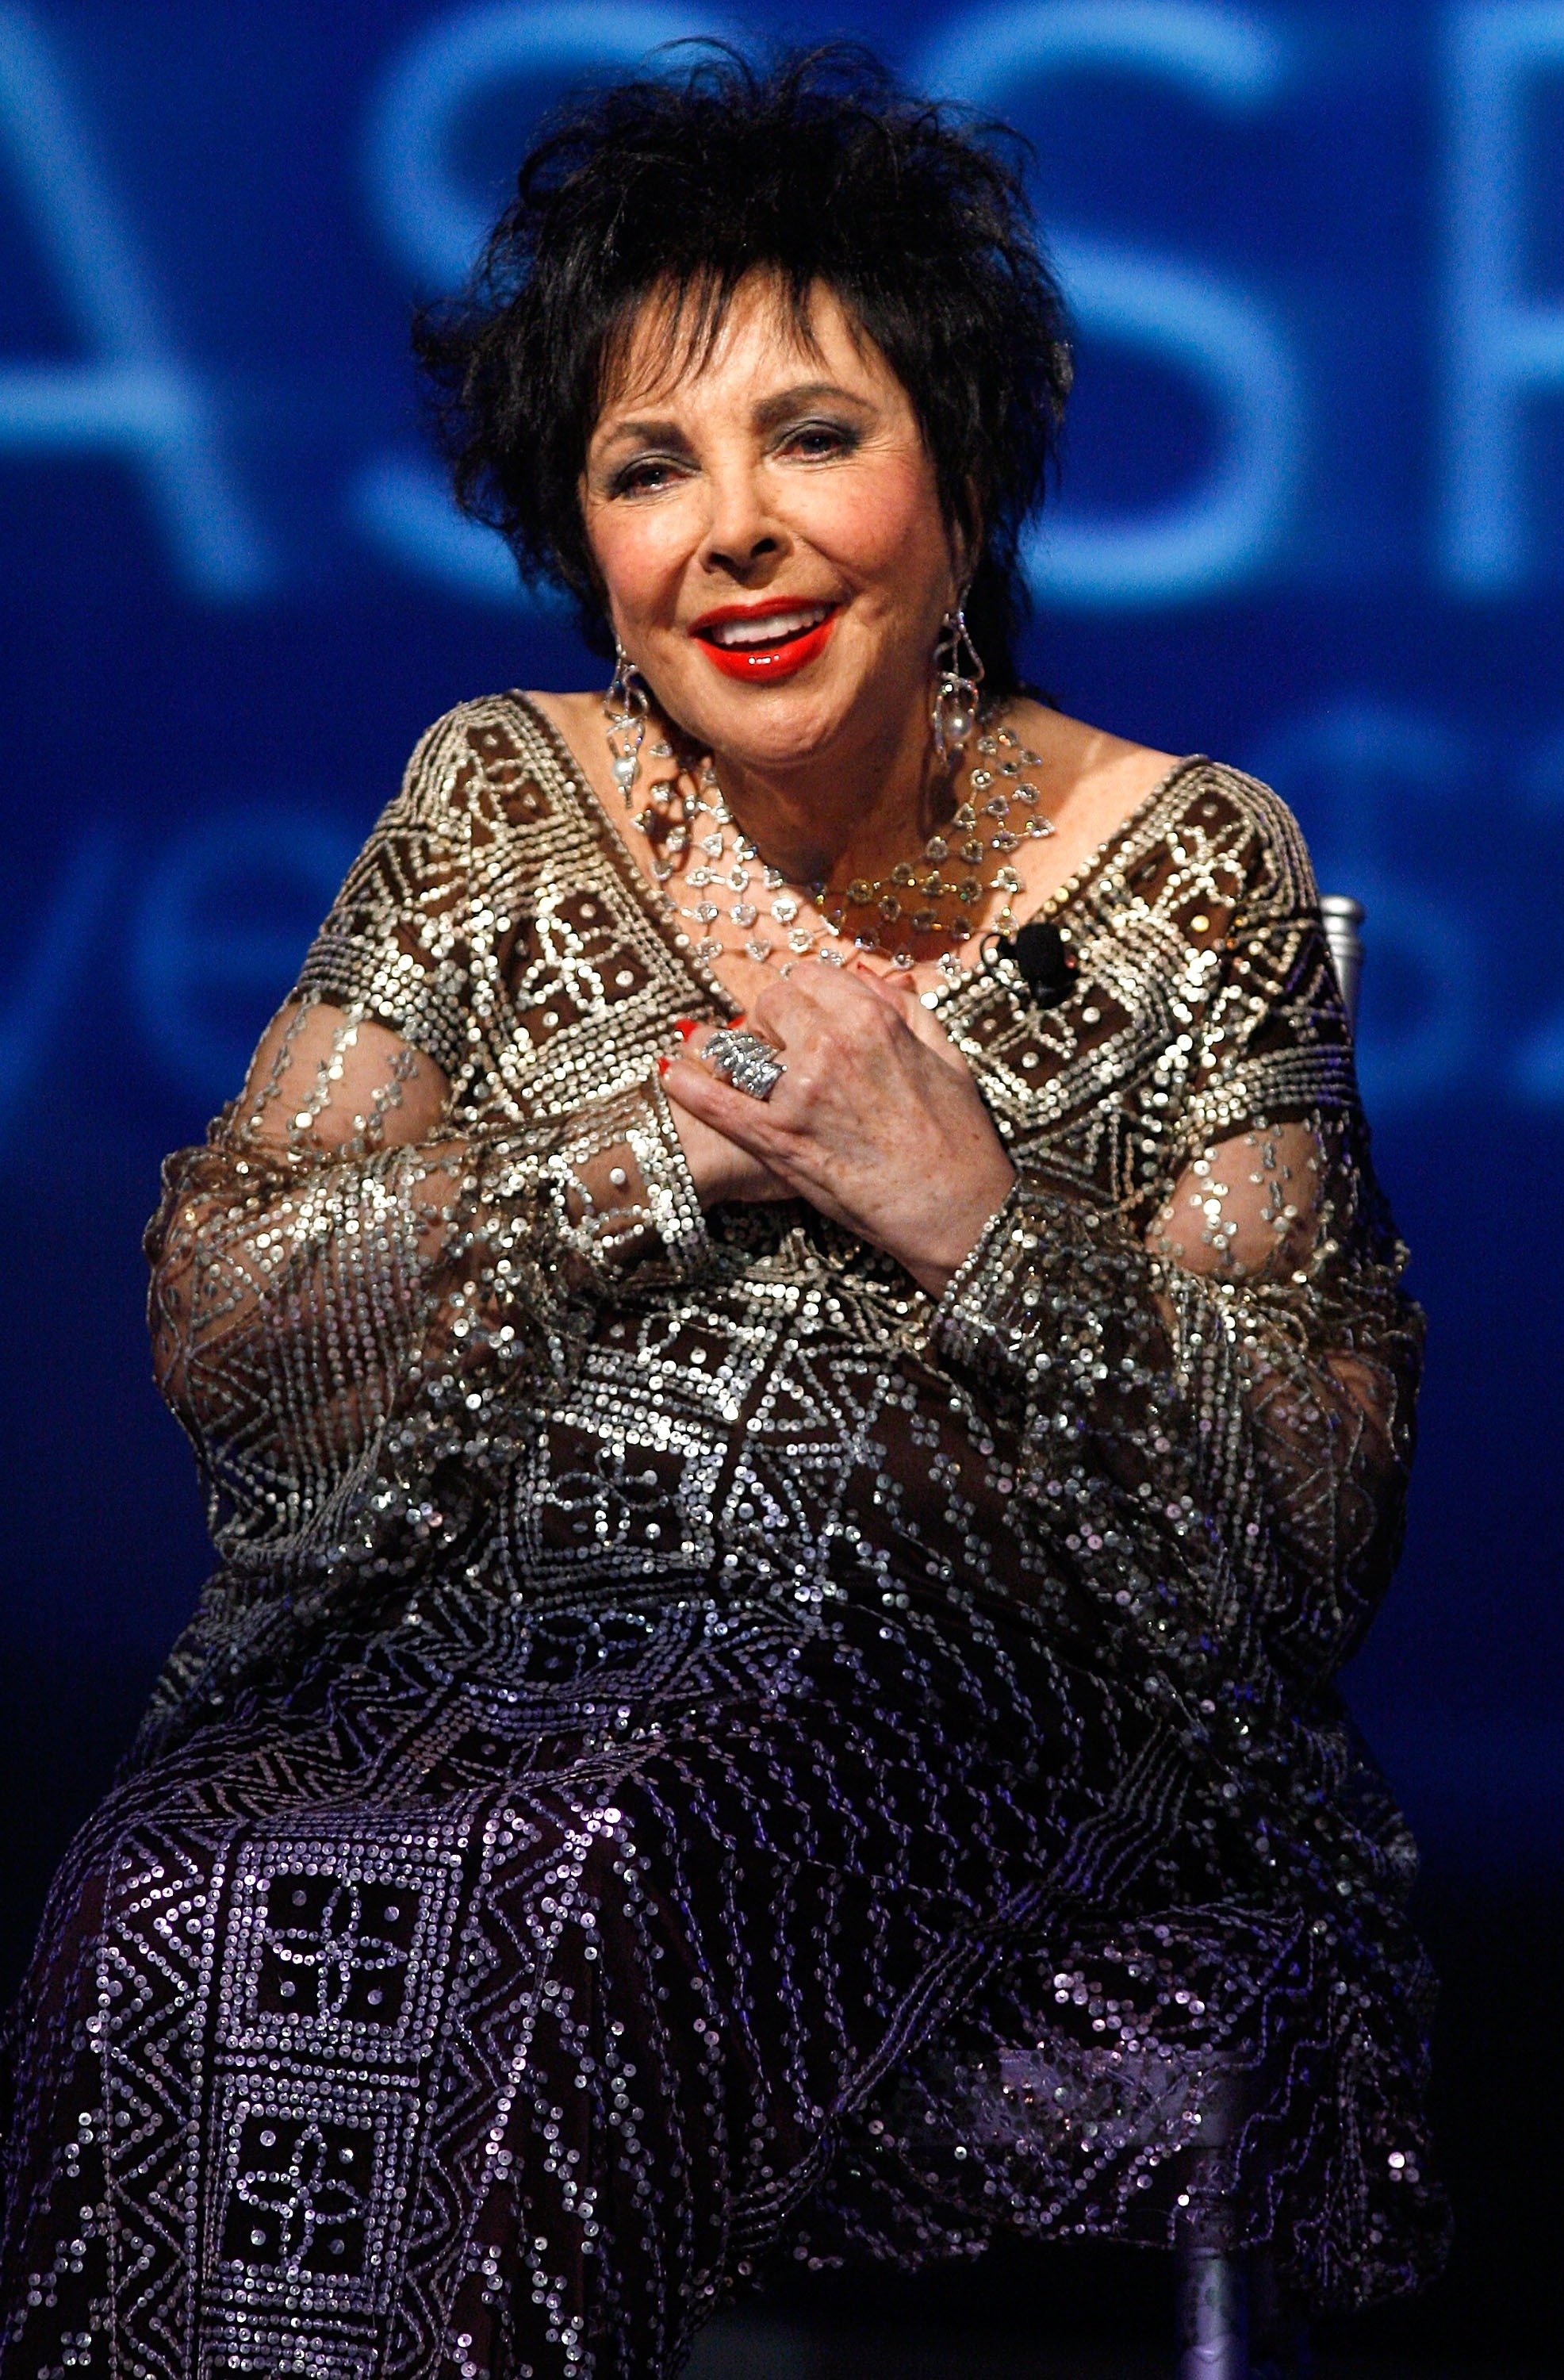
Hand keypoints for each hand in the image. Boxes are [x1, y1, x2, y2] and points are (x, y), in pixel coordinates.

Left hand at [660, 967, 1015, 1294]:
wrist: (955, 1209)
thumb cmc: (958, 1139)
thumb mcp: (947, 1057)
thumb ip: (907, 1011)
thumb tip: (875, 980)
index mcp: (872, 1019)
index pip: (811, 978)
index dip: (805, 995)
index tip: (805, 1014)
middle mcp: (830, 1046)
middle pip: (771, 1004)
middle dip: (772, 1020)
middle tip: (779, 1045)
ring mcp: (799, 1094)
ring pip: (741, 1045)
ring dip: (732, 1049)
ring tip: (725, 1058)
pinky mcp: (777, 1141)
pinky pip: (718, 1102)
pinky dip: (688, 1086)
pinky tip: (671, 1074)